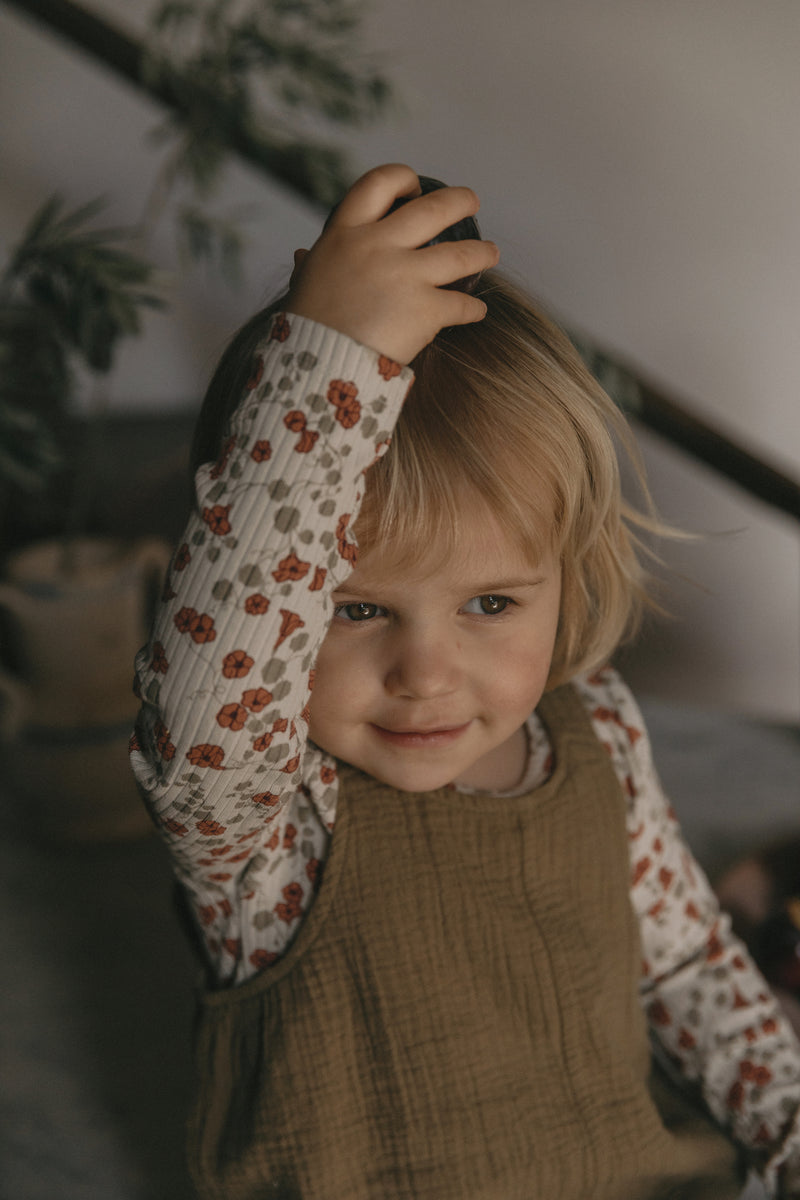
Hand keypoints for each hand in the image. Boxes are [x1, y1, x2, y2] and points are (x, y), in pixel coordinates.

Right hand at [285, 163, 498, 363]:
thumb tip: (304, 255)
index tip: (415, 191)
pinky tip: (477, 311)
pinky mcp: (425, 309)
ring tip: (491, 252)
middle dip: (459, 201)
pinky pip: (461, 304)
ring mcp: (405, 276)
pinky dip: (473, 308)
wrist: (317, 365)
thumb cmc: (305, 326)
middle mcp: (378, 246)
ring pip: (460, 253)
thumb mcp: (303, 283)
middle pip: (433, 209)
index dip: (403, 179)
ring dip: (481, 252)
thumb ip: (312, 264)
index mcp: (345, 233)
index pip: (379, 183)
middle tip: (471, 203)